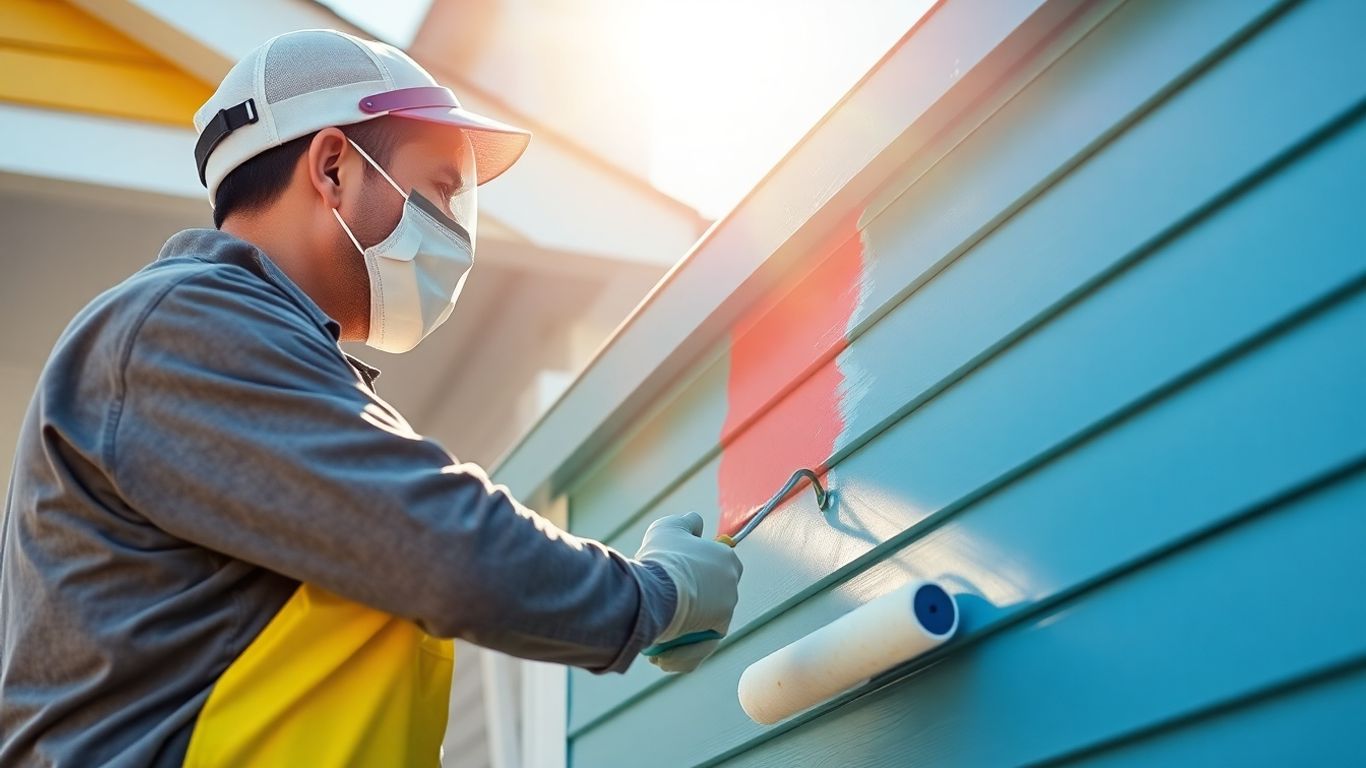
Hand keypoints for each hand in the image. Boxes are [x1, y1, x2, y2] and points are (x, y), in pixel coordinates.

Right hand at [634, 511, 742, 672]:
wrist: (653, 594)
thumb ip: (687, 523)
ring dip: (683, 627)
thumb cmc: (662, 559)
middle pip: (710, 594)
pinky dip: (682, 653)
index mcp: (727, 560)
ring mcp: (725, 615)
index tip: (675, 571)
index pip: (717, 562)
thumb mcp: (670, 527)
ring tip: (659, 629)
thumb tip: (695, 522)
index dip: (696, 566)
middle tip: (663, 598)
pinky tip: (663, 655)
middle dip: (690, 597)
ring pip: (703, 623)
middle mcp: (732, 589)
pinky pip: (698, 648)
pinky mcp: (713, 638)